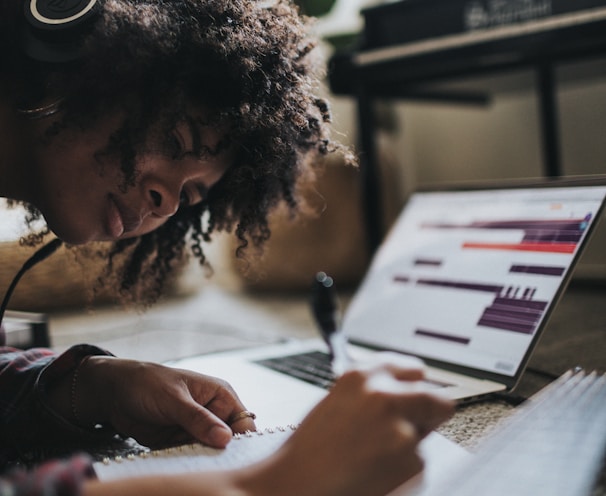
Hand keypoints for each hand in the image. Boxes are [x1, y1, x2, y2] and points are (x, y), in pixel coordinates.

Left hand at [76, 356, 255, 447]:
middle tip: (202, 459)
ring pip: (208, 453)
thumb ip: (199, 419)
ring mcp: (196, 430)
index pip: (243, 423)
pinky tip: (173, 456)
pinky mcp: (180, 443)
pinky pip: (189, 458)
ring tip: (180, 453)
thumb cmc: (147, 384)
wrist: (114, 393)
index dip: (242, 441)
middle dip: (217, 454)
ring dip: (197, 458)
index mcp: (220, 396)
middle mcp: (213, 414)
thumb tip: (226, 439)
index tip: (232, 458)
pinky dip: (182, 461)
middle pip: (227, 443)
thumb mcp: (174, 400)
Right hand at [243, 363, 453, 495]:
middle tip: (412, 426)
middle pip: (436, 398)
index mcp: (362, 375)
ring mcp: (401, 428)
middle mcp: (384, 395)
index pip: (413, 368)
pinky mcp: (411, 461)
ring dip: (410, 444)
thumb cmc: (310, 449)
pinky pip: (419, 463)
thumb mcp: (338, 401)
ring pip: (425, 435)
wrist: (299, 485)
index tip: (418, 391)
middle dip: (429, 413)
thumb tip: (403, 391)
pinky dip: (403, 469)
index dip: (416, 384)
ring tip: (374, 455)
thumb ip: (372, 390)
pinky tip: (375, 470)